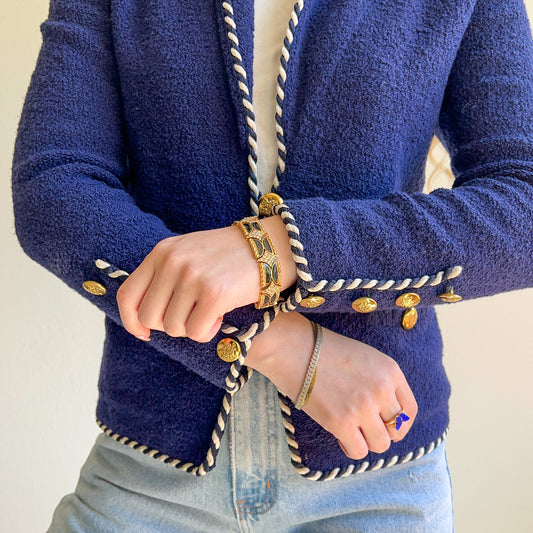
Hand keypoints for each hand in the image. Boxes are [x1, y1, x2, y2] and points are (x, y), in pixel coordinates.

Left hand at [116, 216, 297, 342]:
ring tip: (210, 311)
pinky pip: (196, 332)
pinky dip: (207, 332)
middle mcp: (172, 262)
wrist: (268, 247)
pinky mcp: (214, 293)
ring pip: (173, 328)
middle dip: (170, 326)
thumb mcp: (188, 253)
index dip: (131, 321)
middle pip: (149, 318)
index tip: (144, 333)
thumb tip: (144, 316)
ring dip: (191, 327)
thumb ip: (164, 275)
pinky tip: (220, 316)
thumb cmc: (228, 255)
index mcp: (162, 252)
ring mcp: (192, 277)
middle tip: (191, 316)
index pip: (127, 295)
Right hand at [245, 312, 417, 459]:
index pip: (409, 410)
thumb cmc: (324, 351)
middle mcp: (382, 390)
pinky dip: (350, 447)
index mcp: (390, 371)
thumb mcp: (364, 358)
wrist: (294, 349)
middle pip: (396, 431)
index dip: (400, 424)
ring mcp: (362, 407)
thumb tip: (385, 415)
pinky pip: (359, 451)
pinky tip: (339, 435)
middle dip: (380, 431)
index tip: (386, 425)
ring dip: (366, 441)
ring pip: (380, 445)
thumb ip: (380, 382)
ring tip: (350, 429)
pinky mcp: (341, 422)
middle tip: (362, 426)